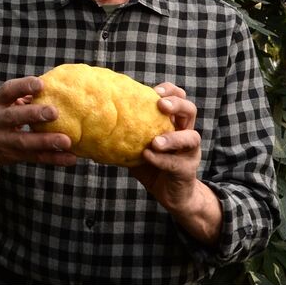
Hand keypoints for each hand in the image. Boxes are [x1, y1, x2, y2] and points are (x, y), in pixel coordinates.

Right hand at [0, 77, 76, 190]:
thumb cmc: (1, 116)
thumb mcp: (4, 103)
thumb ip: (25, 96)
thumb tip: (57, 86)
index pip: (7, 91)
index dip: (23, 86)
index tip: (41, 84)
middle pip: (13, 117)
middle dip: (33, 114)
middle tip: (54, 112)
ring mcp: (3, 140)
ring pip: (25, 142)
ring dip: (46, 141)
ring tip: (66, 141)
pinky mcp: (13, 156)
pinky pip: (35, 157)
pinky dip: (54, 158)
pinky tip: (70, 158)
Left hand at [132, 83, 203, 212]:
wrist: (170, 194)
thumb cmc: (151, 166)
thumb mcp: (136, 146)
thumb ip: (125, 135)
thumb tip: (94, 125)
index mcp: (174, 123)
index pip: (179, 98)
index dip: (170, 91)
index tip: (154, 90)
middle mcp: (186, 134)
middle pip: (190, 110)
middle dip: (176, 104)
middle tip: (160, 105)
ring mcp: (190, 153)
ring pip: (191, 137)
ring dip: (172, 137)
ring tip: (155, 141)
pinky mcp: (187, 170)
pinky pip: (176, 163)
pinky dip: (161, 160)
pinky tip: (148, 156)